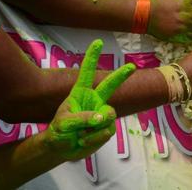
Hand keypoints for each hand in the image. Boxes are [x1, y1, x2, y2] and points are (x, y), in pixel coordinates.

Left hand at [42, 39, 134, 160]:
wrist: (62, 149)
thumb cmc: (59, 131)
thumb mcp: (64, 123)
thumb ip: (83, 118)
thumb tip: (104, 117)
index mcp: (81, 94)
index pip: (87, 73)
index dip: (92, 57)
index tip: (98, 41)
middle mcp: (94, 100)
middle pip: (110, 86)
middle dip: (121, 76)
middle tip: (131, 66)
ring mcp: (103, 114)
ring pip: (108, 116)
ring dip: (93, 129)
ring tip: (80, 135)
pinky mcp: (108, 127)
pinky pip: (107, 131)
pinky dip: (94, 138)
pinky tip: (84, 140)